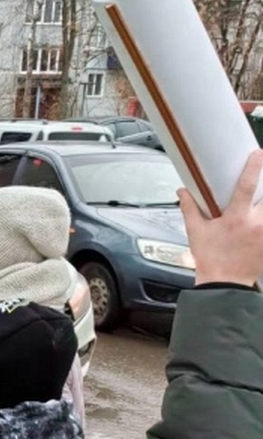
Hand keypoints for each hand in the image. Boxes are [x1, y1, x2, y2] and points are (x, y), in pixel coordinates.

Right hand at [179, 149, 262, 286]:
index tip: (258, 154)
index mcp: (236, 218)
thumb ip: (190, 208)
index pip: (247, 186)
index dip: (254, 167)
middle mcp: (256, 224)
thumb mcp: (196, 232)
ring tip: (258, 204)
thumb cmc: (210, 258)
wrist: (224, 284)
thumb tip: (182, 192)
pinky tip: (259, 222)